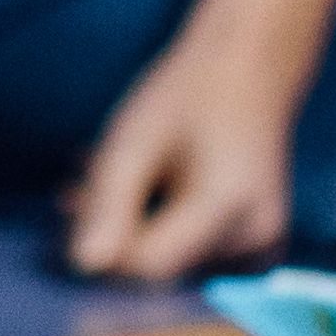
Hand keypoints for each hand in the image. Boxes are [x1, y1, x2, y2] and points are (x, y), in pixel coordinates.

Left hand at [60, 0, 335, 279]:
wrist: (250, 69)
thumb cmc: (188, 93)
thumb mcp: (135, 138)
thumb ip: (109, 203)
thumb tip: (83, 266)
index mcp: (230, 206)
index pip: (146, 263)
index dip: (103, 239)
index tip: (74, 201)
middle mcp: (256, 239)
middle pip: (158, 264)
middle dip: (112, 229)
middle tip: (77, 188)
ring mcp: (261, 249)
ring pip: (170, 260)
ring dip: (129, 225)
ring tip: (98, 179)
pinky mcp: (255, 250)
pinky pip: (190, 252)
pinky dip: (156, 225)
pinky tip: (133, 190)